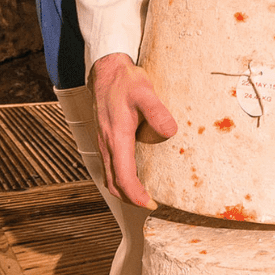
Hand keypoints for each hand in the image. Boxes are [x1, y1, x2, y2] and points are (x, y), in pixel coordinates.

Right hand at [88, 52, 177, 207]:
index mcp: (116, 137)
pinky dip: (119, 176)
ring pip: (109, 175)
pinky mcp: (105, 137)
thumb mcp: (145, 92)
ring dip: (124, 188)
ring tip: (143, 194)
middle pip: (113, 182)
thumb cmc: (125, 81)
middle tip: (150, 204)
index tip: (151, 204)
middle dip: (130, 198)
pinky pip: (109, 165)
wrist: (106, 70)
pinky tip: (133, 172)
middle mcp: (107, 143)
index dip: (136, 195)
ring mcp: (104, 141)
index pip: (123, 176)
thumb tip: (170, 133)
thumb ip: (157, 112)